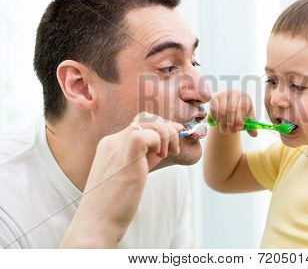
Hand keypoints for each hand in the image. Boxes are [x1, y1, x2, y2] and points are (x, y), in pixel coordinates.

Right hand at [60, 112, 183, 247]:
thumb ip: (144, 158)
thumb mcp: (131, 174)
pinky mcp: (127, 154)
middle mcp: (112, 141)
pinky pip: (150, 134)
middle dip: (167, 129)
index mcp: (110, 145)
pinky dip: (161, 142)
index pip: (140, 125)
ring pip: (151, 123)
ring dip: (166, 136)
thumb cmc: (114, 205)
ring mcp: (117, 145)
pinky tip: (159, 158)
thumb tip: (165, 146)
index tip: (175, 137)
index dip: (160, 129)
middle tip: (174, 148)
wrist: (97, 223)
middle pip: (146, 119)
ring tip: (165, 156)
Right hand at [209, 90, 256, 136]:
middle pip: (231, 109)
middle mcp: (235, 94)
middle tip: (231, 131)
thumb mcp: (247, 118)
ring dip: (223, 123)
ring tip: (225, 130)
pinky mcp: (215, 97)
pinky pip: (214, 108)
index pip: (242, 107)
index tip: (238, 128)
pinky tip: (217, 122)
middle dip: (231, 123)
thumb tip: (254, 134)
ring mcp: (224, 94)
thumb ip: (251, 126)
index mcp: (245, 98)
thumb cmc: (240, 112)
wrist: (229, 106)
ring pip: (222, 110)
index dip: (239, 119)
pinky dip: (215, 117)